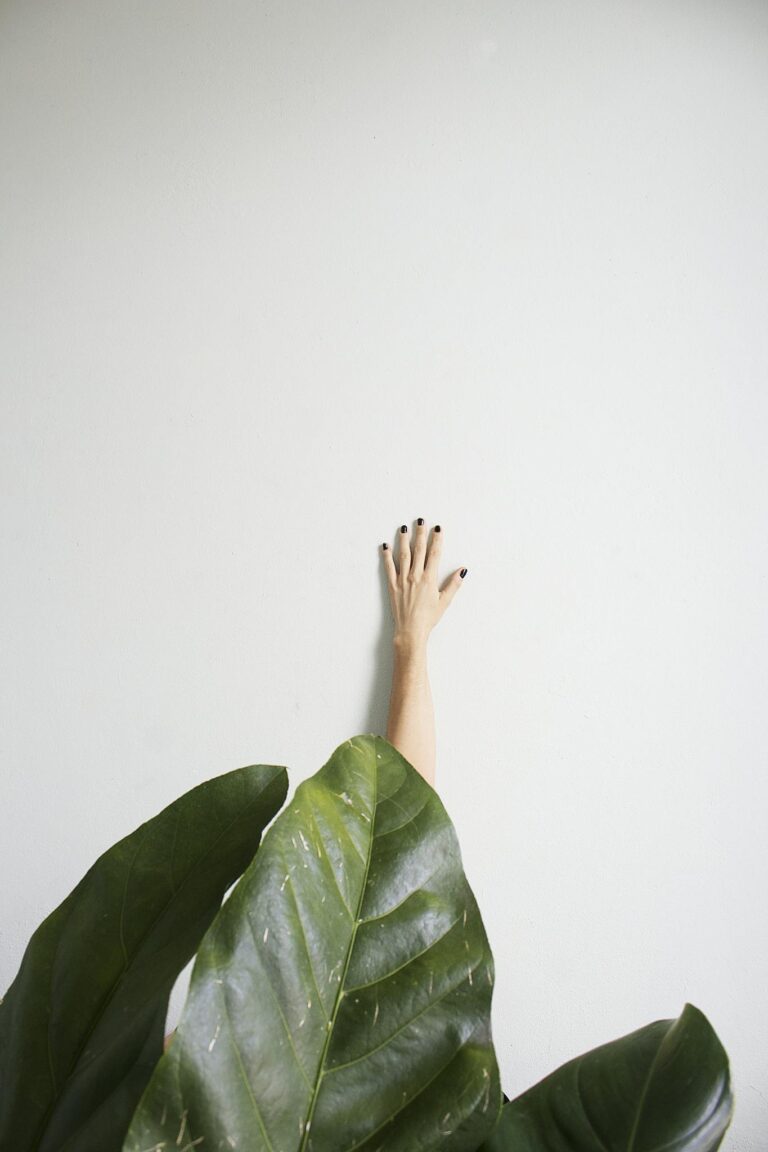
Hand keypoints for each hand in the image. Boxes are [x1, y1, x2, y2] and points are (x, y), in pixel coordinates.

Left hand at [382, 519, 466, 646]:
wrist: (410, 630)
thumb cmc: (428, 618)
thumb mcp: (444, 602)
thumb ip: (453, 584)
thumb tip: (462, 570)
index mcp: (429, 579)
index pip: (434, 554)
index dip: (436, 540)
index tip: (437, 529)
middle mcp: (416, 576)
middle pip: (419, 550)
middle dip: (420, 534)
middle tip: (421, 521)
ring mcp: (403, 580)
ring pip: (403, 555)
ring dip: (404, 540)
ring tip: (404, 528)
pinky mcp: (392, 585)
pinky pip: (389, 567)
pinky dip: (386, 556)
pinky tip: (385, 546)